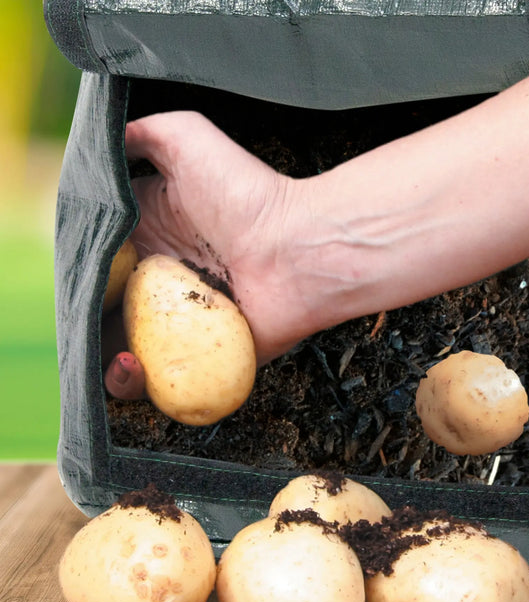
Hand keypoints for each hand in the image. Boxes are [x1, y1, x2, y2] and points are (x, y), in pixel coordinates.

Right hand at [104, 111, 318, 400]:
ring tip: (110, 352)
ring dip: (101, 361)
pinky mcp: (203, 358)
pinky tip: (131, 367)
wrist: (298, 249)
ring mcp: (182, 324)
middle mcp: (163, 284)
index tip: (76, 279)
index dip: (81, 273)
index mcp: (153, 239)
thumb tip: (103, 144)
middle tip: (84, 322)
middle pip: (106, 311)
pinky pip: (160, 383)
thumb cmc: (245, 194)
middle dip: (84, 322)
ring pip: (123, 352)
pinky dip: (134, 384)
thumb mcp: (185, 137)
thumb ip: (138, 136)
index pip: (100, 263)